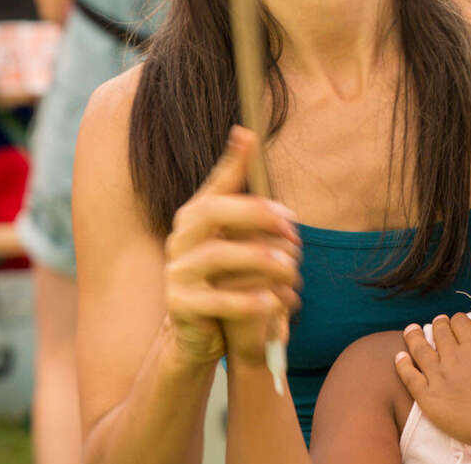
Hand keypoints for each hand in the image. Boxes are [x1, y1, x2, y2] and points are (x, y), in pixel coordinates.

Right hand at [163, 126, 301, 366]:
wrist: (199, 334)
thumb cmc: (225, 281)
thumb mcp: (236, 243)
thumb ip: (248, 206)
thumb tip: (250, 142)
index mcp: (195, 219)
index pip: (214, 185)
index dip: (232, 162)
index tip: (248, 135)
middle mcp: (180, 239)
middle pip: (213, 212)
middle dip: (256, 214)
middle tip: (293, 229)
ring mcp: (177, 272)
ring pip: (218, 255)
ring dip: (261, 259)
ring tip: (290, 269)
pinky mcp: (180, 306)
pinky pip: (217, 300)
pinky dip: (249, 300)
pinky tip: (274, 301)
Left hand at [395, 313, 470, 453]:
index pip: (460, 323)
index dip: (457, 320)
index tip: (456, 321)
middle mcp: (454, 357)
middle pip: (440, 333)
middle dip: (438, 324)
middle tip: (437, 322)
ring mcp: (439, 376)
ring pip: (420, 350)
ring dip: (414, 337)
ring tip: (411, 330)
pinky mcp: (428, 397)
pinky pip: (410, 377)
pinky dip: (402, 365)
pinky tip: (399, 357)